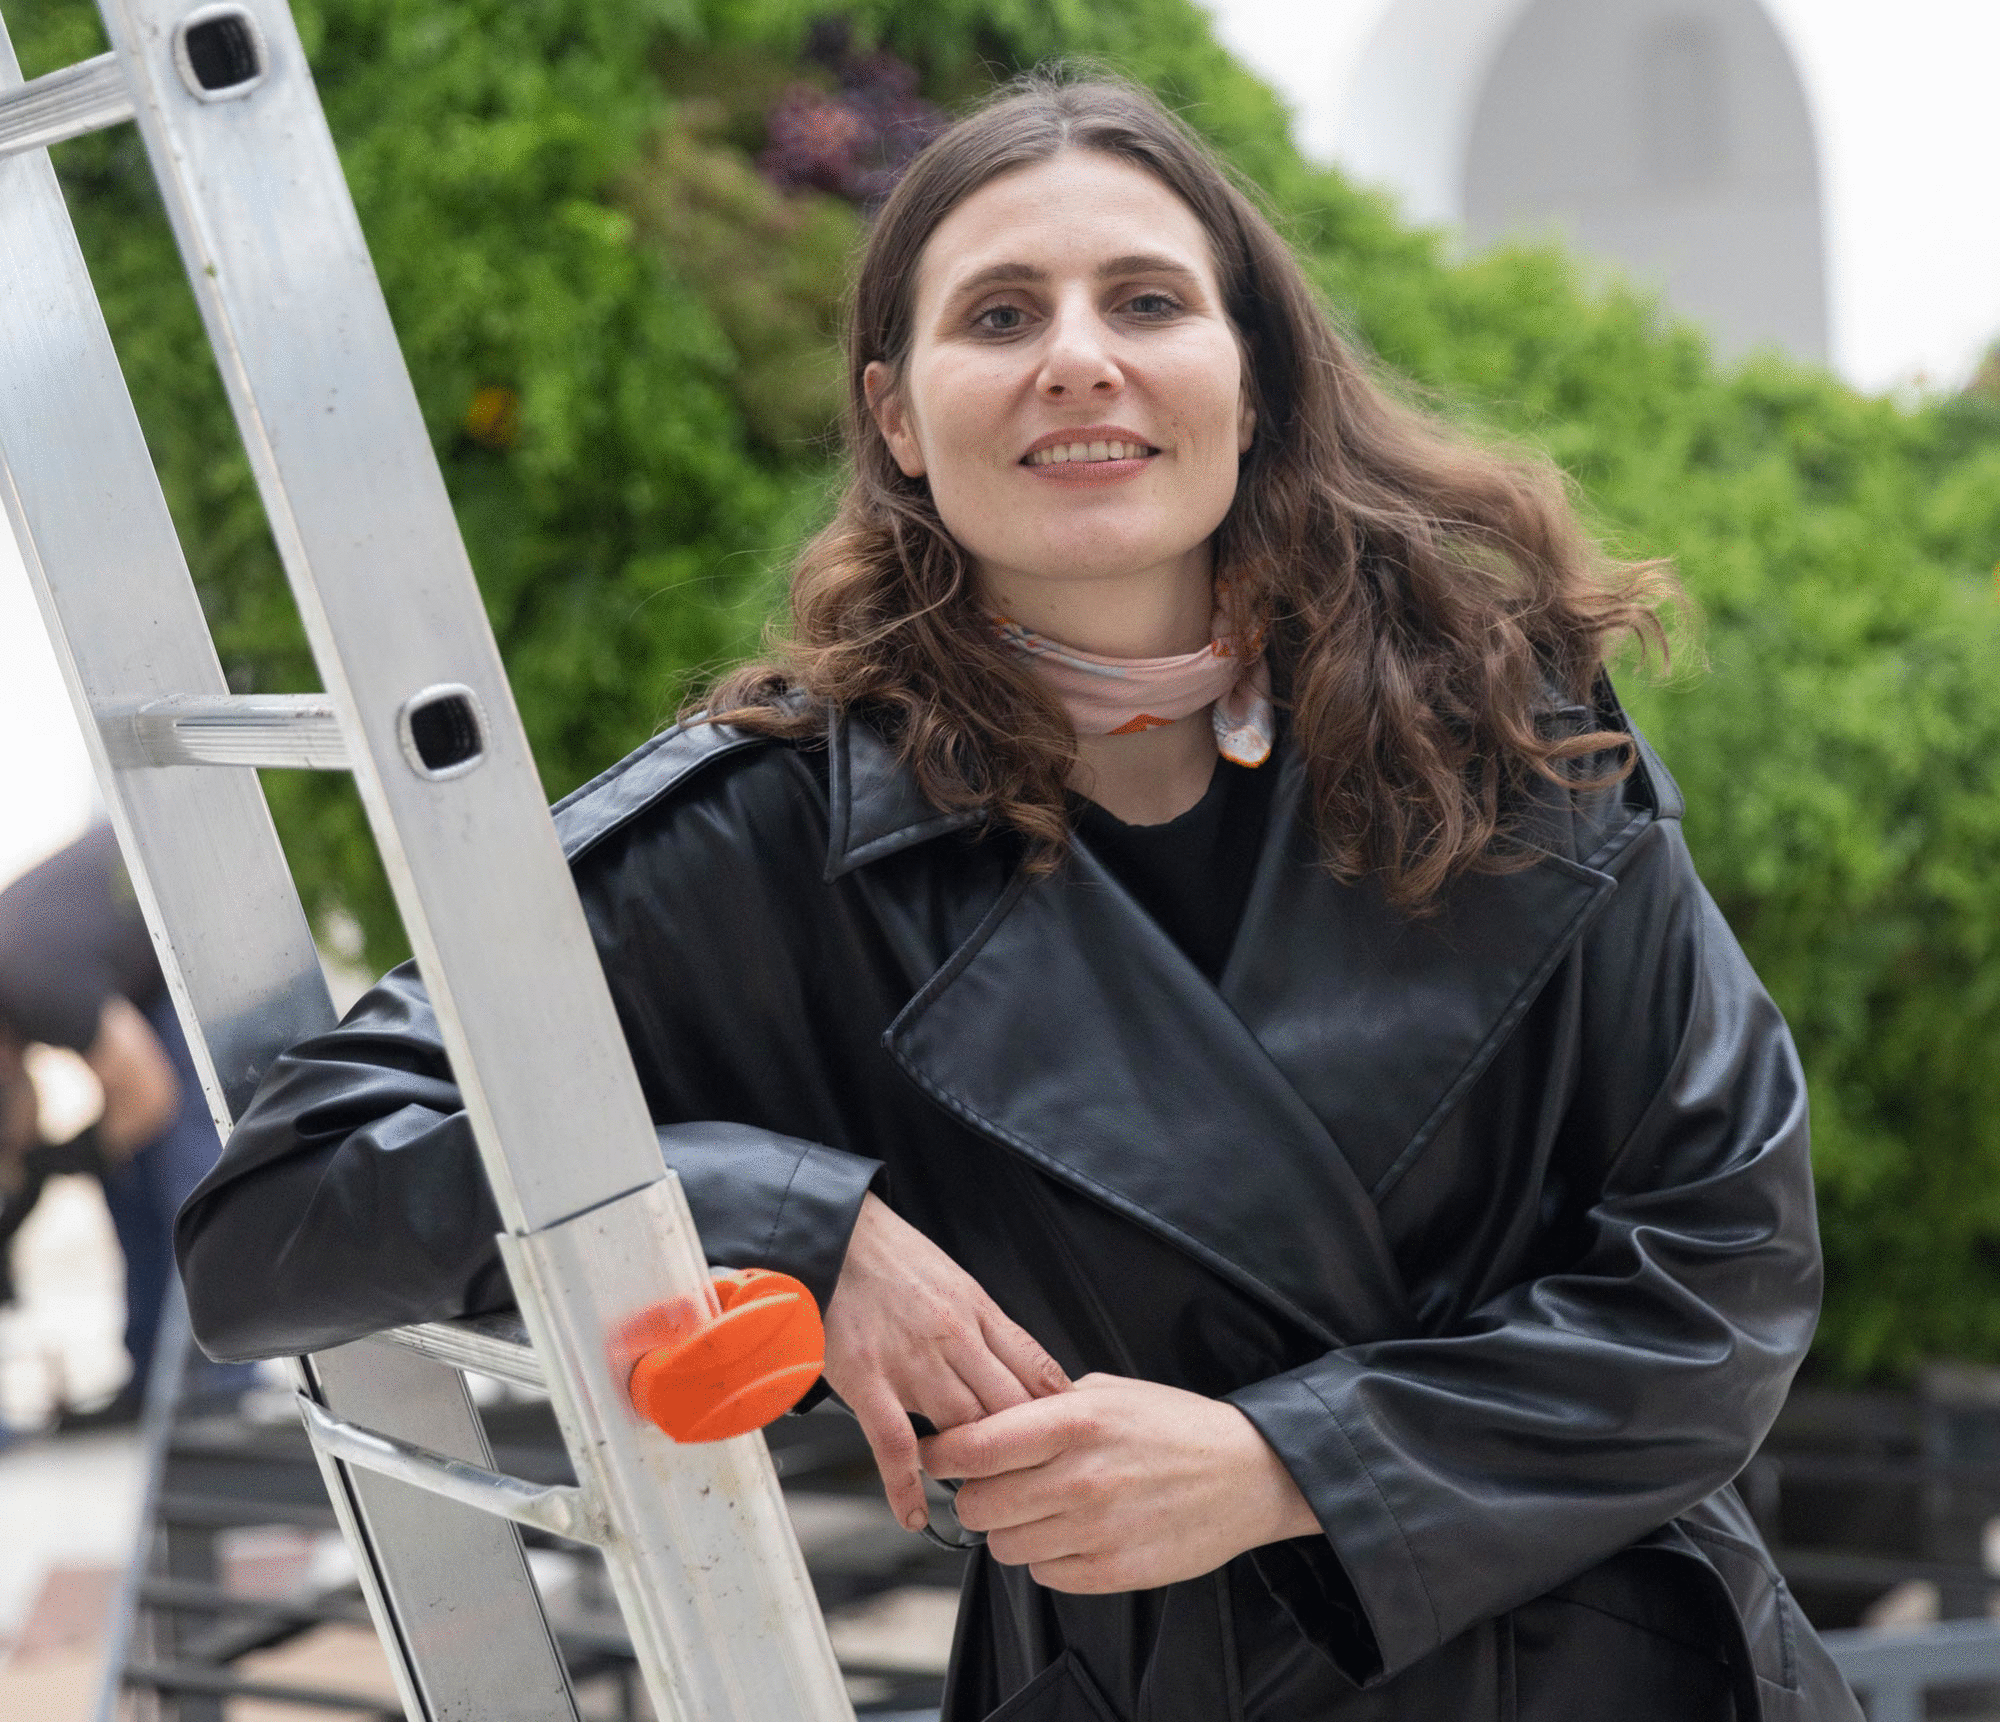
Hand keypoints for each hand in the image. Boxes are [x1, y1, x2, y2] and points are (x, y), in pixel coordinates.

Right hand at [823, 1192, 1069, 1531]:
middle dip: (1024, 1452)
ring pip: (964, 1428)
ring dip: (975, 1469)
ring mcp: (912, 1361)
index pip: (1037, 1372)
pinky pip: (894, 1443)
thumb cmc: (889, 1257)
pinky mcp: (867, 1379)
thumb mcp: (956, 1280)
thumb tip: (1021, 1370)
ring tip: (981, 1499)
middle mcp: (954, 1338)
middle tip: (1029, 1485)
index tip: (1066, 1445)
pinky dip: (906, 1485)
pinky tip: (915, 1512)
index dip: (1057, 1416)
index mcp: (978, 1311)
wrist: (832, 1235)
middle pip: (1009, 1409)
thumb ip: (987, 1327)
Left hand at [919, 1373, 1319, 1592]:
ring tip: (1043, 1509)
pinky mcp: (1113, 1572)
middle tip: (995, 1485)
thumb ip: (1043, 1405)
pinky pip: (1043, 1575)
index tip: (935, 1453)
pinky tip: (1074, 1532)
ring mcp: (1097, 1529)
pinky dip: (1047, 1557)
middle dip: (976, 1495)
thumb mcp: (1106, 1391)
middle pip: (977, 1505)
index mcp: (1076, 1420)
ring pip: (1004, 1546)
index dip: (941, 1452)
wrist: (1249, 1472)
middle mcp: (1081, 1477)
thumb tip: (982, 1419)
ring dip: (1011, 1530)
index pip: (975, 1446)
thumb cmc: (1173, 1425)